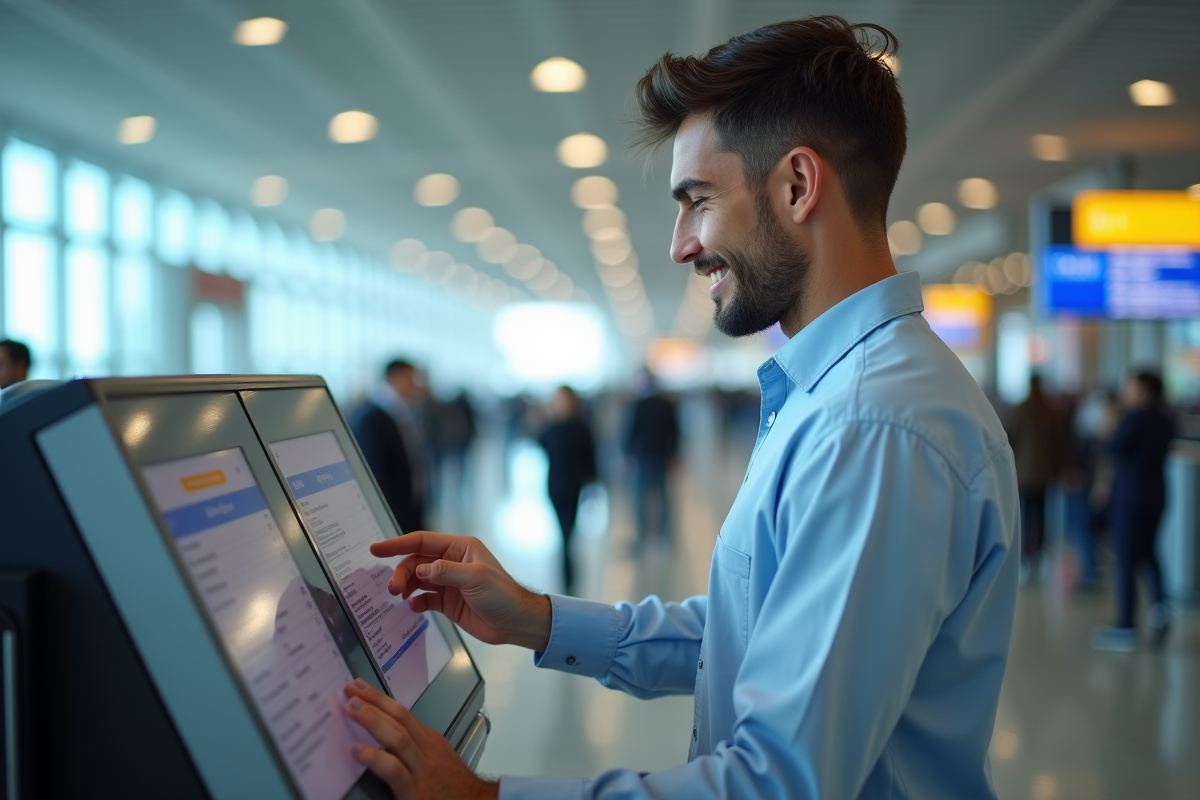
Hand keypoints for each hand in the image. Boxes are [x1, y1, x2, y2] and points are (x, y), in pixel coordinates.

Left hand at [344, 679, 496, 799]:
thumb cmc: (453, 788)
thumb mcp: (437, 761)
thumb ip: (414, 749)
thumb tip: (382, 738)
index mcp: (431, 742)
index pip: (403, 713)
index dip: (380, 698)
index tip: (360, 688)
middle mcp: (427, 751)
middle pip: (400, 718)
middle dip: (374, 702)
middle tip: (351, 690)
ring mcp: (422, 771)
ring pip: (398, 738)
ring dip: (374, 720)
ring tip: (352, 709)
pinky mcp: (415, 792)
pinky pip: (394, 770)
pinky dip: (376, 758)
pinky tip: (358, 750)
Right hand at [370, 532, 551, 650]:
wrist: (515, 622)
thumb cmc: (503, 594)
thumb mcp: (476, 578)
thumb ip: (445, 572)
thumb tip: (419, 570)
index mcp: (460, 548)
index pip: (422, 541)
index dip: (397, 544)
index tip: (376, 549)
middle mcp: (452, 562)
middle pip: (416, 562)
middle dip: (402, 572)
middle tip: (392, 588)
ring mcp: (449, 582)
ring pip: (417, 580)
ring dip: (405, 586)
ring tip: (398, 596)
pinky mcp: (447, 602)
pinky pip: (424, 598)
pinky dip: (416, 602)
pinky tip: (413, 607)